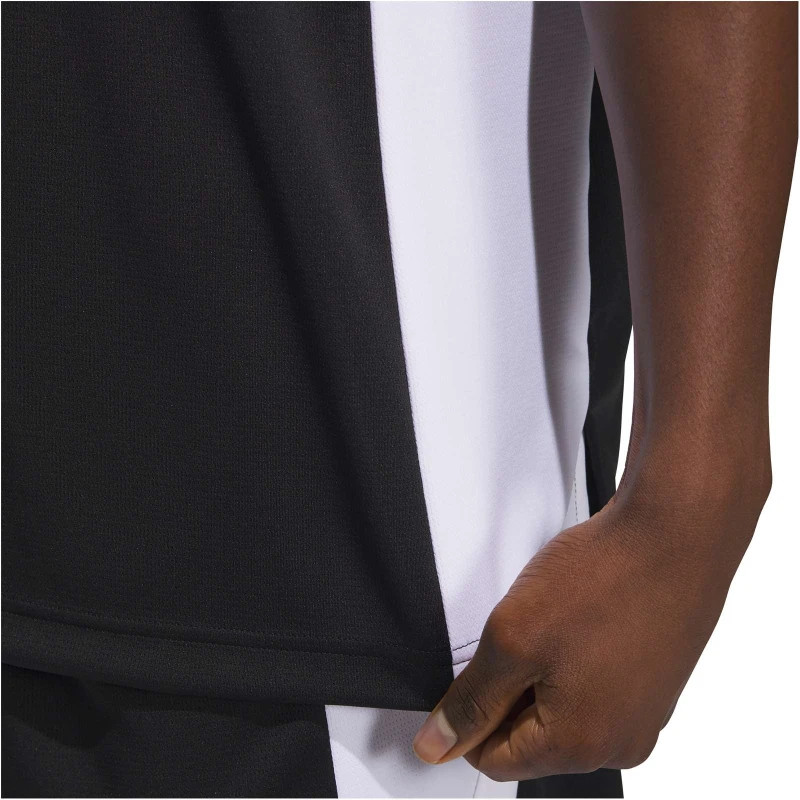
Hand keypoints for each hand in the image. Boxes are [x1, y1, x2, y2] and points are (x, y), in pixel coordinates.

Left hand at [412, 471, 766, 779]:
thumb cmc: (605, 578)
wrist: (675, 532)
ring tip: (555, 621)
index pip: (495, 759)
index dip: (470, 711)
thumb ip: (471, 701)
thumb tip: (440, 744)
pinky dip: (576, 658)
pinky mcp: (655, 683)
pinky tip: (581, 618)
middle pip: (531, 736)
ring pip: (563, 708)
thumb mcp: (512, 639)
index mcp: (580, 745)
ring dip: (544, 670)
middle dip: (512, 687)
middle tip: (520, 632)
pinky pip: (596, 687)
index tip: (473, 669)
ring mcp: (644, 714)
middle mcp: (619, 743)